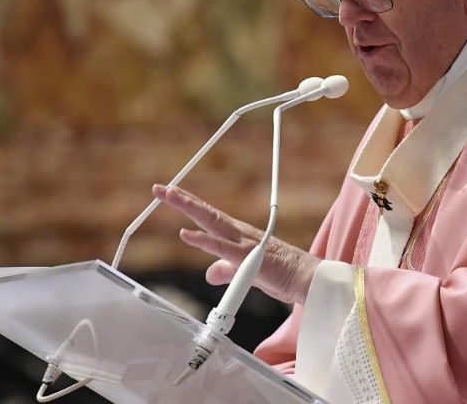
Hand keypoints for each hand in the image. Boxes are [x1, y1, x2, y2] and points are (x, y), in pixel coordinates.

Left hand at [153, 184, 318, 304]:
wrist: (305, 278)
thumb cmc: (279, 274)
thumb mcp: (246, 273)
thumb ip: (226, 270)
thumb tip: (209, 272)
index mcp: (238, 235)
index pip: (208, 218)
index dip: (189, 205)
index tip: (170, 194)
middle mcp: (239, 233)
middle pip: (206, 213)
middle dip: (182, 200)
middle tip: (160, 188)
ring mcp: (243, 243)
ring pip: (211, 222)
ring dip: (189, 208)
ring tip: (170, 195)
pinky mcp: (247, 257)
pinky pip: (221, 248)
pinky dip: (202, 240)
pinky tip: (185, 234)